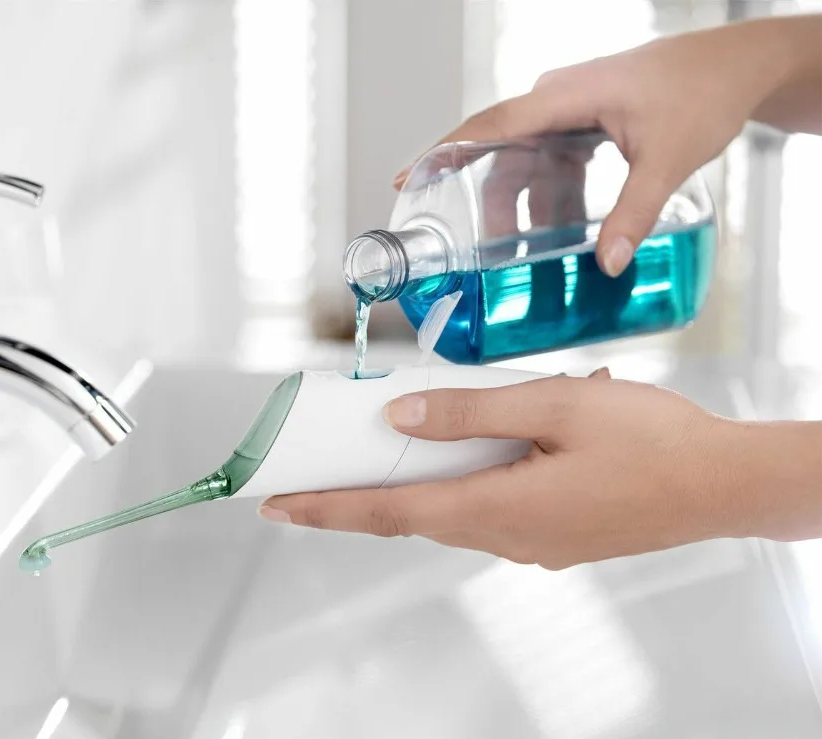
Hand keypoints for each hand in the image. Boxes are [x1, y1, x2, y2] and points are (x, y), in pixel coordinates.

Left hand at [258, 369, 821, 568]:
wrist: (726, 483)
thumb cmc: (650, 440)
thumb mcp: (555, 405)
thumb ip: (472, 410)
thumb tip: (401, 414)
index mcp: (497, 508)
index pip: (388, 512)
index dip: (327, 509)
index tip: (277, 507)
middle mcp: (507, 538)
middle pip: (412, 514)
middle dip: (358, 496)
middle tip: (315, 473)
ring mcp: (534, 544)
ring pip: (452, 509)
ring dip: (416, 483)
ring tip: (393, 445)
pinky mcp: (556, 536)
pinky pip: (491, 507)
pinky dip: (466, 480)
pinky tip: (486, 443)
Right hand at [394, 16, 821, 276]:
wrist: (736, 66)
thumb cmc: (704, 91)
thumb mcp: (668, 159)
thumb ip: (635, 213)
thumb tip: (608, 264)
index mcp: (565, 96)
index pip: (489, 127)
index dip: (444, 154)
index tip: (408, 179)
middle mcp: (559, 100)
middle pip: (501, 157)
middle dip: (487, 207)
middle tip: (474, 250)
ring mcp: (570, 111)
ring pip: (527, 166)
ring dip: (524, 210)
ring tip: (521, 254)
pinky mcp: (585, 123)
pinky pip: (552, 165)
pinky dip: (551, 199)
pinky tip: (561, 231)